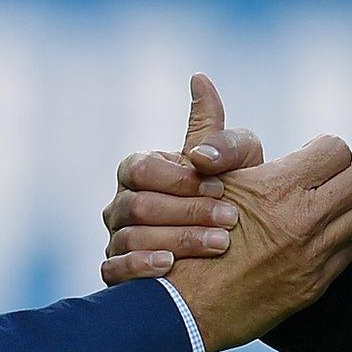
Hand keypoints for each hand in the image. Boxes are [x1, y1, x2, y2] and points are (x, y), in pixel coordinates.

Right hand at [101, 73, 265, 282]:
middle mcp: (121, 202)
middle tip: (230, 219)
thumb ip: (218, 131)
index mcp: (141, 168)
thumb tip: (200, 80)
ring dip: (177, 240)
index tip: (222, 187)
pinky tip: (170, 266)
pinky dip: (140, 266)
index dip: (180, 178)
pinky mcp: (118, 271)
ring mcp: (116, 237)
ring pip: (129, 237)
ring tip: (218, 245)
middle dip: (187, 212)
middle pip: (138, 205)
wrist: (237, 247)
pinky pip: (114, 270)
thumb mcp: (237, 158)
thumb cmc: (232, 192)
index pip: (142, 168)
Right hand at [161, 133, 351, 351]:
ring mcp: (313, 255)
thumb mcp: (203, 176)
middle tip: (325, 176)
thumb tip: (201, 79)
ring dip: (347, 204)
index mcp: (278, 187)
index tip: (311, 153)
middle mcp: (303, 220)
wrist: (185, 305)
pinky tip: (314, 235)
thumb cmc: (189, 233)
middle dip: (345, 171)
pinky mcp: (316, 283)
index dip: (324, 147)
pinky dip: (338, 238)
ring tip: (323, 203)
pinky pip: (350, 249)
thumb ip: (213, 130)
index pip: (337, 149)